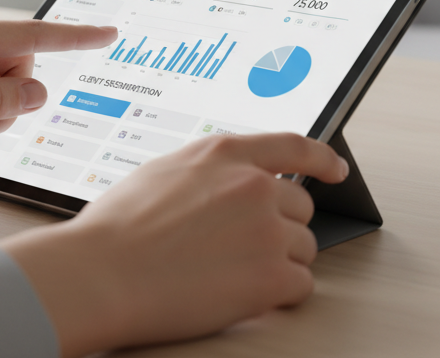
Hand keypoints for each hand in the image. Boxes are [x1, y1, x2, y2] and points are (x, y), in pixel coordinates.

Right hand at [2, 132, 349, 356]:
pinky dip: (278, 294)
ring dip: (278, 261)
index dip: (322, 158)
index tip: (336, 169)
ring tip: (231, 271)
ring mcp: (265, 229)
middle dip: (280, 227)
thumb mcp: (167, 169)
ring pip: (302, 248)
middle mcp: (253, 185)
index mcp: (226, 153)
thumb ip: (211, 169)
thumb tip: (231, 181)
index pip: (293, 146)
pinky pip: (299, 285)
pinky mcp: (269, 276)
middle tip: (244, 247)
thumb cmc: (119, 226)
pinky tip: (241, 292)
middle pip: (300, 207)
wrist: (103, 272)